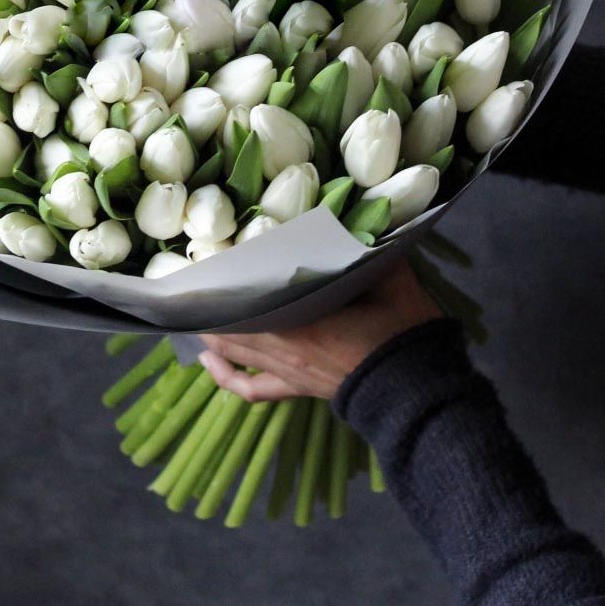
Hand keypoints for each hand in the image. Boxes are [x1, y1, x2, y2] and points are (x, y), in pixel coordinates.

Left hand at [198, 260, 442, 401]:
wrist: (417, 391)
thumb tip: (360, 214)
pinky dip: (226, 377)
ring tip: (190, 306)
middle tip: (187, 277)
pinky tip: (209, 363)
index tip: (205, 256)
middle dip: (207, 302)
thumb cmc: (403, 332)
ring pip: (234, 350)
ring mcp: (287, 371)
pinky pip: (253, 389)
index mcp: (303, 321)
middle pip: (231, 322)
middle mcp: (284, 348)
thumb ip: (369, 249)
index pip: (248, 297)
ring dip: (210, 329)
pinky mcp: (294, 388)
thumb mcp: (391, 278)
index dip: (222, 280)